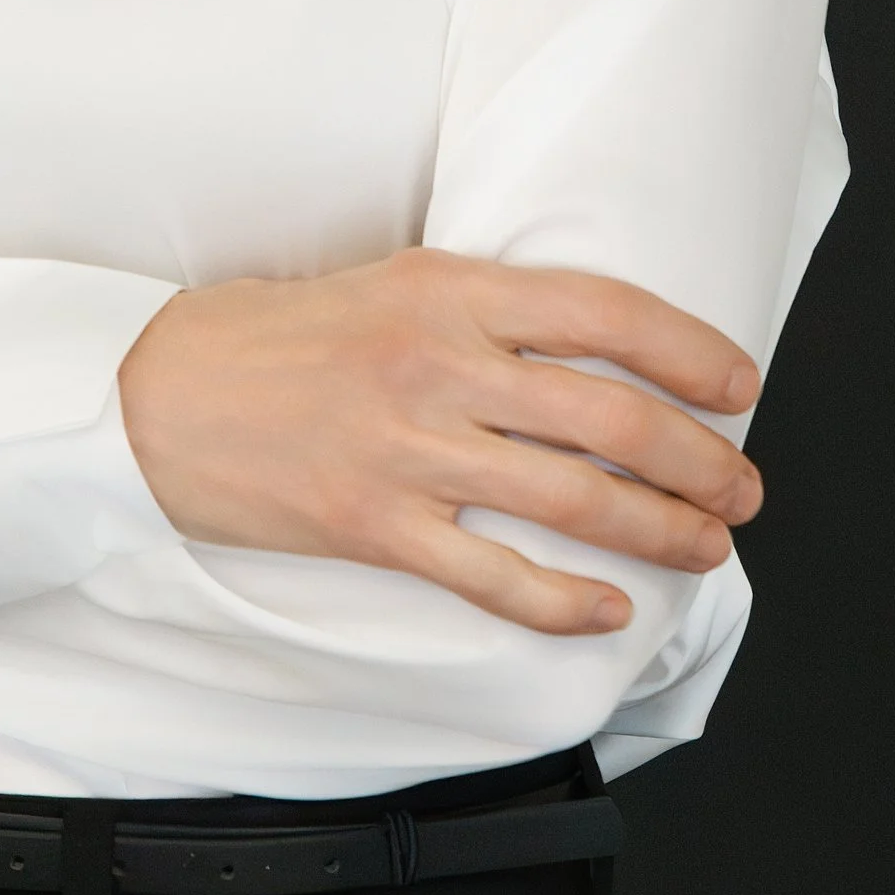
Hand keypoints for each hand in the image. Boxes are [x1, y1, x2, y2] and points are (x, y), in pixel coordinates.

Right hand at [115, 249, 762, 635]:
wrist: (153, 393)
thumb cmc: (272, 337)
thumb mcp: (387, 282)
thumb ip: (483, 311)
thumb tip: (591, 354)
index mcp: (448, 288)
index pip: (605, 313)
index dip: (690, 352)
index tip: (738, 385)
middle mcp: (438, 363)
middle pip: (611, 417)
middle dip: (700, 461)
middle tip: (742, 488)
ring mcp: (407, 449)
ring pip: (572, 499)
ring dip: (660, 530)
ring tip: (706, 545)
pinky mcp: (374, 526)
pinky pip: (494, 575)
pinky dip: (563, 601)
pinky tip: (607, 611)